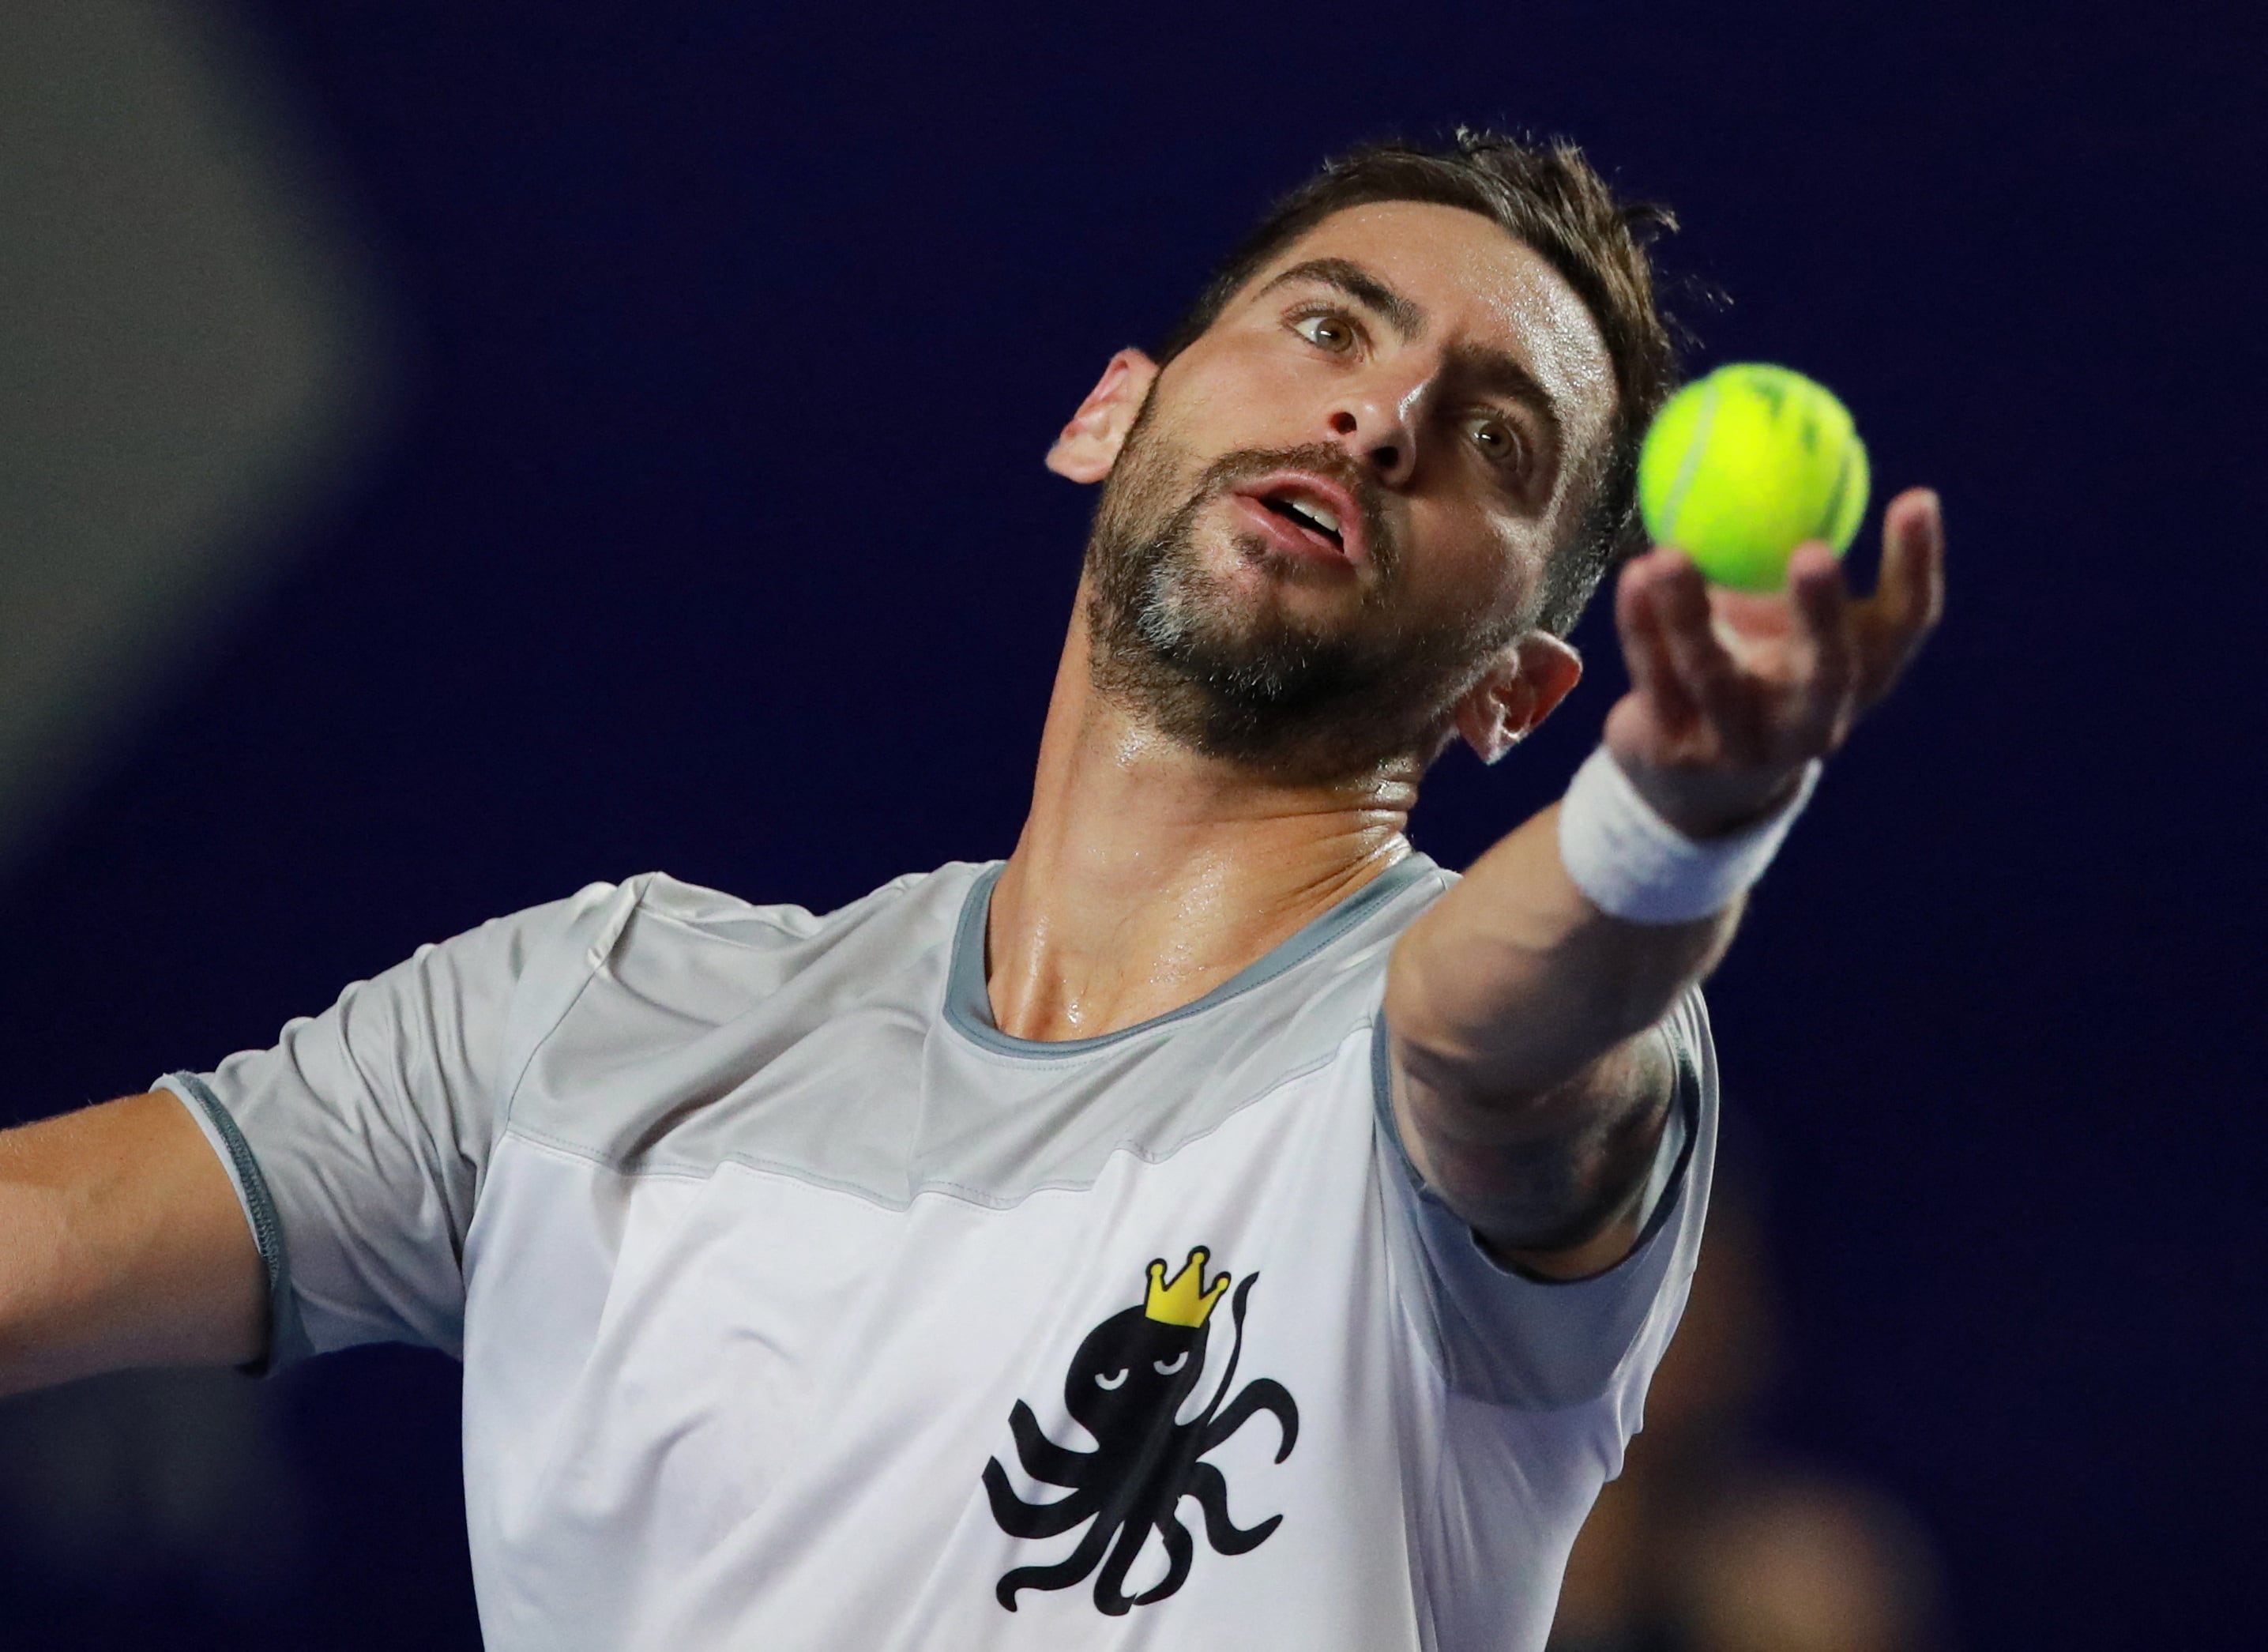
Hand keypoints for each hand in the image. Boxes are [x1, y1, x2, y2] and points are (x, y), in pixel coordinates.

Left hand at [1604, 486, 1945, 838]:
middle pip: (1829, 672)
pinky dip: (1642, 629)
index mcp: (1856, 679)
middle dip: (1824, 616)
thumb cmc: (1754, 667)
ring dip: (1690, 616)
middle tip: (1816, 550)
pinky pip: (1656, 680)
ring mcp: (1743, 745)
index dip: (1917, 566)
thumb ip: (1793, 545)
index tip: (1916, 498)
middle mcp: (1812, 722)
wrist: (1688, 781)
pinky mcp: (1677, 755)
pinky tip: (1633, 576)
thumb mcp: (1785, 614)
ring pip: (1716, 680)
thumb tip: (1793, 432)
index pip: (1905, 625)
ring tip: (1667, 556)